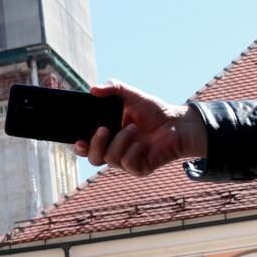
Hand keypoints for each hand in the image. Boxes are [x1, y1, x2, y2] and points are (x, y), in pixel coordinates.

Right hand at [73, 81, 207, 176]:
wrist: (178, 123)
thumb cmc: (153, 111)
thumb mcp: (131, 95)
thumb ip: (112, 88)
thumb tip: (93, 89)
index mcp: (106, 137)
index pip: (84, 147)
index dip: (77, 147)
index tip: (77, 140)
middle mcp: (113, 150)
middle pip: (92, 158)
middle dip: (96, 144)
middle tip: (104, 129)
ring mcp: (125, 161)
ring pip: (109, 160)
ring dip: (120, 141)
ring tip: (133, 128)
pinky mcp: (139, 169)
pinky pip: (127, 164)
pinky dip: (132, 151)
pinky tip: (141, 143)